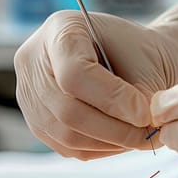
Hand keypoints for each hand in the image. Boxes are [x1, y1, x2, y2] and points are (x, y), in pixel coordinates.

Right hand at [15, 0, 177, 159]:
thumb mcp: (147, 64)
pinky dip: (99, 148)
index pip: (74, 73)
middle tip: (148, 135)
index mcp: (60, 29)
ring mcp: (29, 95)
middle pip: (67, 109)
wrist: (133, 61)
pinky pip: (67, 146)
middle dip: (114, 128)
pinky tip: (122, 139)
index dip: (112, 99)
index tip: (145, 113)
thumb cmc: (140, 55)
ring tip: (140, 138)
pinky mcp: (37, 123)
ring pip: (66, 134)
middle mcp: (33, 61)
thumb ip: (140, 95)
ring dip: (109, 142)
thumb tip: (141, 126)